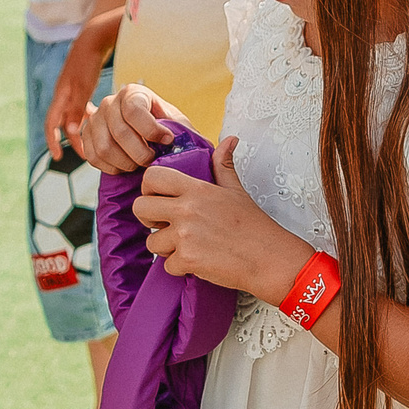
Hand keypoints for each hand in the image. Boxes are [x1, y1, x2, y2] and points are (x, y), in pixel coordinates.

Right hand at [43, 30, 108, 159]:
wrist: (92, 39)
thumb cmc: (87, 61)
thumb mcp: (83, 85)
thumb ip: (76, 107)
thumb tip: (69, 131)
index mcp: (61, 96)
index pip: (51, 124)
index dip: (53, 141)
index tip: (58, 157)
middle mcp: (64, 96)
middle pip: (64, 123)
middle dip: (72, 140)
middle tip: (85, 155)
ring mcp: (71, 92)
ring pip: (73, 116)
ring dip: (81, 129)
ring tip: (94, 141)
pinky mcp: (80, 88)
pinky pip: (81, 107)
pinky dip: (88, 116)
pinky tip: (99, 120)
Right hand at [73, 85, 186, 173]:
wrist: (143, 131)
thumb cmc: (161, 125)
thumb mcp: (175, 121)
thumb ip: (181, 129)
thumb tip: (187, 142)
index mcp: (132, 93)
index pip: (134, 111)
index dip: (152, 131)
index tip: (167, 141)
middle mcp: (109, 102)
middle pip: (120, 133)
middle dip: (140, 153)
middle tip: (153, 159)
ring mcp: (94, 120)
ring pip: (105, 149)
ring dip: (126, 163)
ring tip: (139, 163)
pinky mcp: (85, 137)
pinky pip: (94, 158)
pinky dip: (112, 167)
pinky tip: (126, 165)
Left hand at [132, 136, 308, 297]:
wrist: (268, 259)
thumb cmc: (254, 227)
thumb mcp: (236, 191)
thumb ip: (223, 166)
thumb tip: (229, 140)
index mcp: (197, 189)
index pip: (152, 177)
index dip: (148, 188)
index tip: (157, 198)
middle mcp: (187, 210)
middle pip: (140, 208)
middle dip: (148, 219)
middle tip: (164, 225)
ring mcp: (185, 236)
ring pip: (151, 242)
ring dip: (166, 248)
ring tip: (188, 246)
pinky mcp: (187, 260)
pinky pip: (167, 266)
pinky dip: (181, 267)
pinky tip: (199, 261)